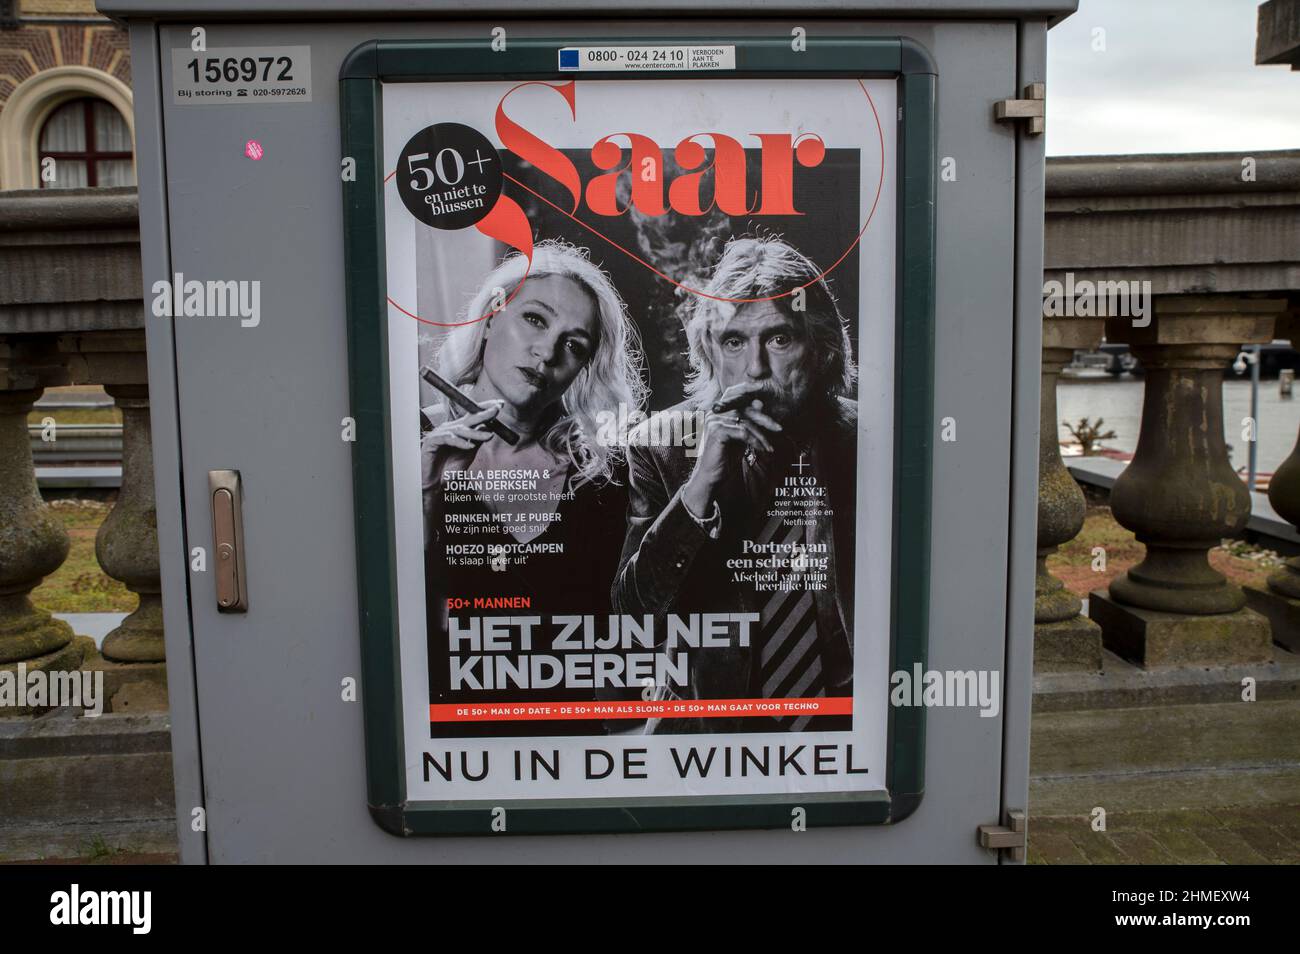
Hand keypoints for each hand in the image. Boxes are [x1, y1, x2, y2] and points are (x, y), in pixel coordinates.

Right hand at [421, 403, 501, 492]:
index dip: (485, 408)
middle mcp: (449, 429)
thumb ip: (477, 441)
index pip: (473, 416)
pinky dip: (459, 442)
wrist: (435, 484)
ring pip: (460, 430)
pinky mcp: (431, 442)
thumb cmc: (449, 469)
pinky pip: (447, 439)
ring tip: (489, 436)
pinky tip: (469, 446)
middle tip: (496, 409)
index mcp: (458, 430)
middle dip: (483, 413)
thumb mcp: (468, 454)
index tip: (500, 404)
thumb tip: (489, 428)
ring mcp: (439, 434)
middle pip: (467, 418)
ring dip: (475, 433)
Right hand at [681, 383, 782, 517]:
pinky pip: (743, 433)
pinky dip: (755, 441)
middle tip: (779, 428)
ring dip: (761, 436)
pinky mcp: (718, 431)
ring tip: (769, 447)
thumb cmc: (726, 457)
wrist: (712, 476)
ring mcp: (714, 421)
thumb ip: (748, 422)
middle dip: (764, 420)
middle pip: (744, 410)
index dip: (749, 391)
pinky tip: (762, 450)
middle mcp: (714, 413)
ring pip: (746, 423)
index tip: (765, 392)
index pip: (735, 396)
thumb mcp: (740, 437)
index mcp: (718, 411)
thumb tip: (761, 405)